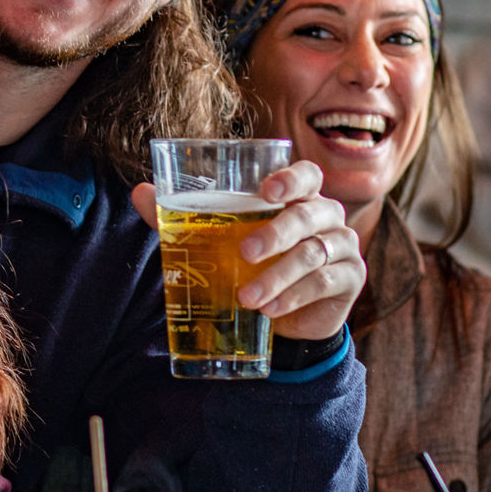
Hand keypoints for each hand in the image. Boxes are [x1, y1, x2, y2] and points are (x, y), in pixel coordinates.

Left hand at [132, 159, 365, 341]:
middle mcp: (327, 215)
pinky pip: (326, 282)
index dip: (291, 178)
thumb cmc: (252, 265)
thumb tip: (139, 192)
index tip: (266, 191)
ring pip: (315, 253)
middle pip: (310, 213)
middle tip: (244, 253)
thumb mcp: (219, 240)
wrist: (287, 317)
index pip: (307, 174)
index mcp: (300, 196)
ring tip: (247, 297)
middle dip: (276, 233)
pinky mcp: (350, 278)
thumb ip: (185, 215)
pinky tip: (270, 310)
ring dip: (278, 276)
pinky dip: (295, 297)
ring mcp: (344, 246)